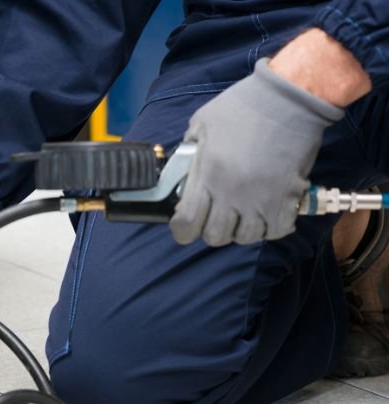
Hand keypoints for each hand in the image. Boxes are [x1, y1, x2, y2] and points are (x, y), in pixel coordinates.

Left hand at [169, 58, 344, 246]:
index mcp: (207, 174)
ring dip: (241, 230)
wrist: (289, 98)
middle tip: (216, 217)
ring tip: (242, 215)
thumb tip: (181, 173)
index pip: (187, 223)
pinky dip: (270, 228)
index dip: (182, 231)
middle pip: (215, 236)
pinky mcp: (288, 199)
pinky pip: (276, 231)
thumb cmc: (242, 106)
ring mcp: (261, 199)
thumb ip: (189, 152)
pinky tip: (266, 215)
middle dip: (211, 230)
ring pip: (245, 238)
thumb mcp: (202, 124)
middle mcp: (232, 193)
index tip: (183, 226)